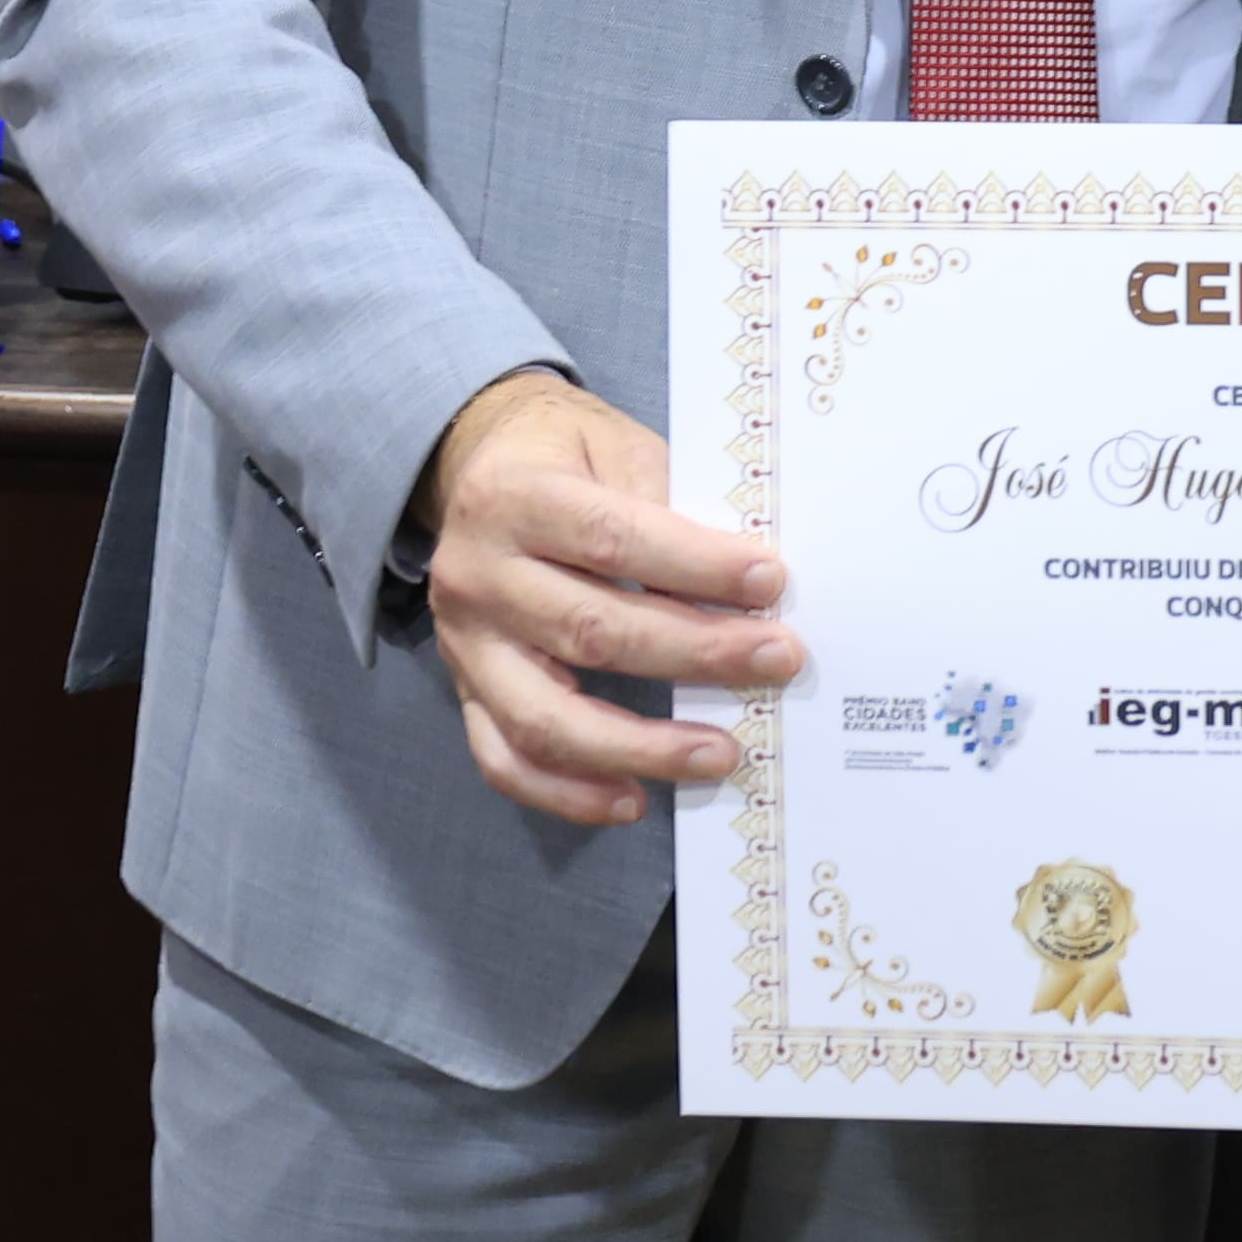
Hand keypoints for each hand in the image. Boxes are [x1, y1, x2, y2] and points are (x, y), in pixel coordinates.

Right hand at [412, 368, 803, 825]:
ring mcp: (464, 643)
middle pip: (591, 631)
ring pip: (546, 717)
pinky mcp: (464, 690)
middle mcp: (477, 574)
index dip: (696, 567)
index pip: (614, 540)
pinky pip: (505, 759)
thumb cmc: (565, 455)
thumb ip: (666, 501)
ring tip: (720, 753)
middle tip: (777, 661)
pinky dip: (568, 793)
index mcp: (514, 497)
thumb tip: (746, 578)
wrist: (479, 464)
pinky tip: (632, 798)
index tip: (769, 584)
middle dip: (696, 653)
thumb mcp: (614, 443)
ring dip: (641, 746)